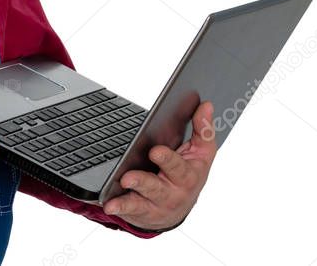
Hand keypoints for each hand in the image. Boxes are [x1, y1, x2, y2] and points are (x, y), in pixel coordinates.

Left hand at [102, 100, 216, 231]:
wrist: (180, 207)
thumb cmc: (189, 174)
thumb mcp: (201, 153)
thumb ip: (203, 129)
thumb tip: (206, 105)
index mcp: (188, 176)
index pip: (178, 167)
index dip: (167, 159)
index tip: (155, 151)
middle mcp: (173, 193)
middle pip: (157, 187)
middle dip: (144, 181)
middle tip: (129, 176)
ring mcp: (157, 204)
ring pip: (143, 200)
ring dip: (129, 195)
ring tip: (119, 185)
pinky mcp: (142, 211)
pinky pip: (131, 210)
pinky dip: (120, 207)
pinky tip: (109, 204)